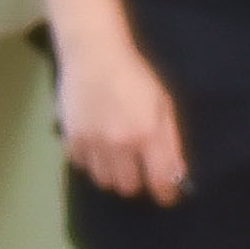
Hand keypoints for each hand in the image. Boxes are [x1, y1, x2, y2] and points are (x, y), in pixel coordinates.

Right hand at [53, 33, 193, 202]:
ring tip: (116, 156)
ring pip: (103, 181)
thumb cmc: (135, 75)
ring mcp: (92, 143)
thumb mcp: (163, 104)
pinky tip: (96, 144)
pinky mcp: (71, 138)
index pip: (160, 182)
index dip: (166, 194)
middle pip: (128, 188)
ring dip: (113, 174)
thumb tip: (177, 176)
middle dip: (136, 182)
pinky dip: (91, 161)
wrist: (94, 54)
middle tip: (138, 167)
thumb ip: (170, 142)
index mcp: (146, 135)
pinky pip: (82, 165)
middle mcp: (119, 144)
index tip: (167, 194)